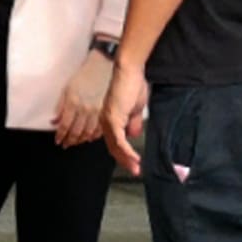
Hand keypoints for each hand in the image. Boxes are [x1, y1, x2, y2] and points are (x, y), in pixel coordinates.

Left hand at [52, 51, 112, 147]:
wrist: (103, 64)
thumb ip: (60, 107)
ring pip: (88, 132)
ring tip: (76, 142)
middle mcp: (85, 109)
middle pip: (76, 132)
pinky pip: (101, 128)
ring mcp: (97, 111)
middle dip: (69, 140)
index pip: (65, 126)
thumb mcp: (67, 88)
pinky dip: (94, 135)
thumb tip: (54, 121)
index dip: (60, 136)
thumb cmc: (85, 75)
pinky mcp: (107, 110)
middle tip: (66, 144)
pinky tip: (90, 137)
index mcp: (73, 102)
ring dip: (81, 140)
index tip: (58, 141)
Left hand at [100, 61, 147, 175]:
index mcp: (110, 120)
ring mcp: (108, 120)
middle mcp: (105, 121)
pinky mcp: (113, 118)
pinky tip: (134, 158)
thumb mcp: (135, 108)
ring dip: (126, 158)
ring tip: (136, 168)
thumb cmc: (132, 84)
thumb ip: (133, 122)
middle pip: (113, 147)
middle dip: (125, 160)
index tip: (133, 164)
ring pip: (115, 146)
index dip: (124, 154)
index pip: (114, 142)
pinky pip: (118, 140)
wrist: (129, 71)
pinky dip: (126, 150)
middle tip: (135, 170)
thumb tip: (133, 135)